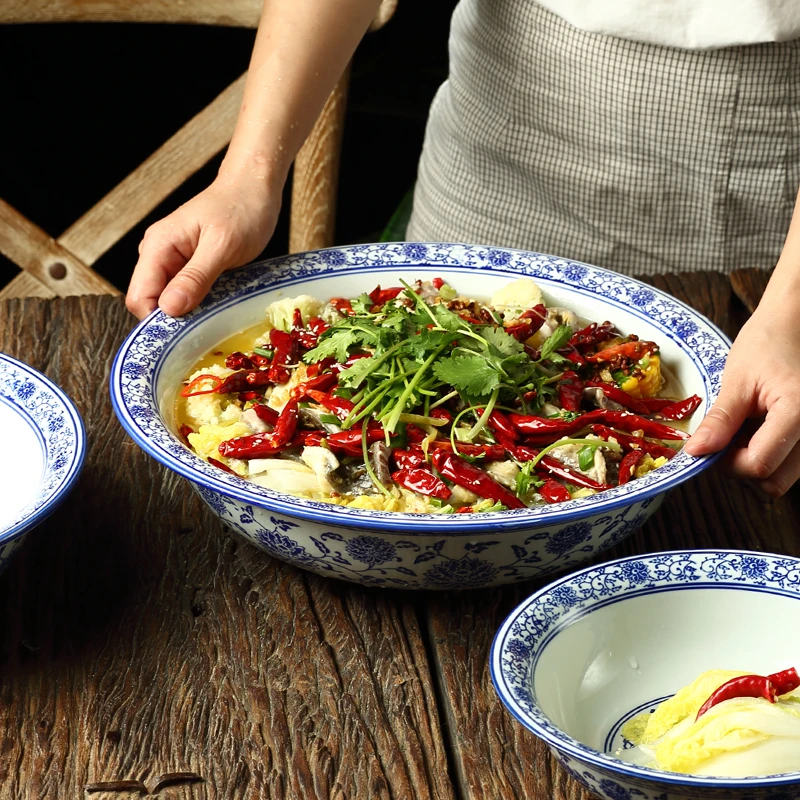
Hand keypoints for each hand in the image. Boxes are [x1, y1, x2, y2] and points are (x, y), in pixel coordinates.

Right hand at [126, 179, 279, 318]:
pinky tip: (219, 304)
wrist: (255, 187)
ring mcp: (174, 261)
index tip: (186, 334)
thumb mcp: (222, 246)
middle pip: (152, 302)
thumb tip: (169, 308)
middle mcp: (159, 255)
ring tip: (216, 314)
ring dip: (190, 313)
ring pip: (170, 301)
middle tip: (207, 326)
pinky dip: (200, 304)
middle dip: (175, 319)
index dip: (158, 321)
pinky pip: (187, 294)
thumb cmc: (242, 209)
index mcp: (158, 247)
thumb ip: (195, 277)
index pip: (139, 297)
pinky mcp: (191, 267)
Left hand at [685, 303, 799, 496]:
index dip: (726, 462)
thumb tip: (696, 452)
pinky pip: (793, 461)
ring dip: (758, 460)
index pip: (758, 465)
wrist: (796, 323)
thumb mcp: (738, 380)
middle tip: (726, 438)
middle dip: (743, 466)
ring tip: (747, 427)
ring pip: (785, 475)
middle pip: (774, 481)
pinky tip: (761, 427)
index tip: (711, 444)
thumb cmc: (770, 342)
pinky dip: (773, 452)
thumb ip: (721, 420)